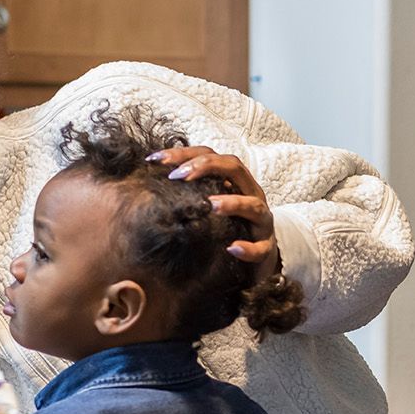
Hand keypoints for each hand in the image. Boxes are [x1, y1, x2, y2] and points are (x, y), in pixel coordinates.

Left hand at [153, 145, 279, 278]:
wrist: (259, 259)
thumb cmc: (227, 228)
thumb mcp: (207, 205)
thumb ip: (188, 192)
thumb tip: (148, 182)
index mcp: (233, 181)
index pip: (210, 156)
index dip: (184, 154)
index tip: (155, 159)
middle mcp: (250, 194)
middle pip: (234, 167)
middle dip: (206, 167)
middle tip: (178, 176)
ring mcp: (261, 221)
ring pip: (253, 205)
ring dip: (233, 203)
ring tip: (211, 206)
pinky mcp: (267, 247)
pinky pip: (261, 247)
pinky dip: (248, 248)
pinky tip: (232, 248)